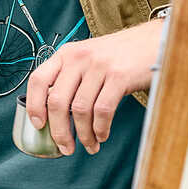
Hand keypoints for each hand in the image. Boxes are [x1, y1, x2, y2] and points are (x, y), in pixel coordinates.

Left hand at [25, 20, 163, 155]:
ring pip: (80, 110)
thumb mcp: (89, 59)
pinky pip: (102, 111)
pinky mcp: (119, 76)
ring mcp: (99, 66)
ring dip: (83, 134)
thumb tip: (56, 117)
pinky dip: (100, 129)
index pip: (38, 80)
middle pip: (57, 101)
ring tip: (89, 145)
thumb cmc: (120, 56)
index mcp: (66, 54)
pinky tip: (102, 135)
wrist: (153, 42)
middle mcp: (79, 58)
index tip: (39, 126)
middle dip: (59, 131)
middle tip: (66, 147)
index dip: (34, 106)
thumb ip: (72, 79)